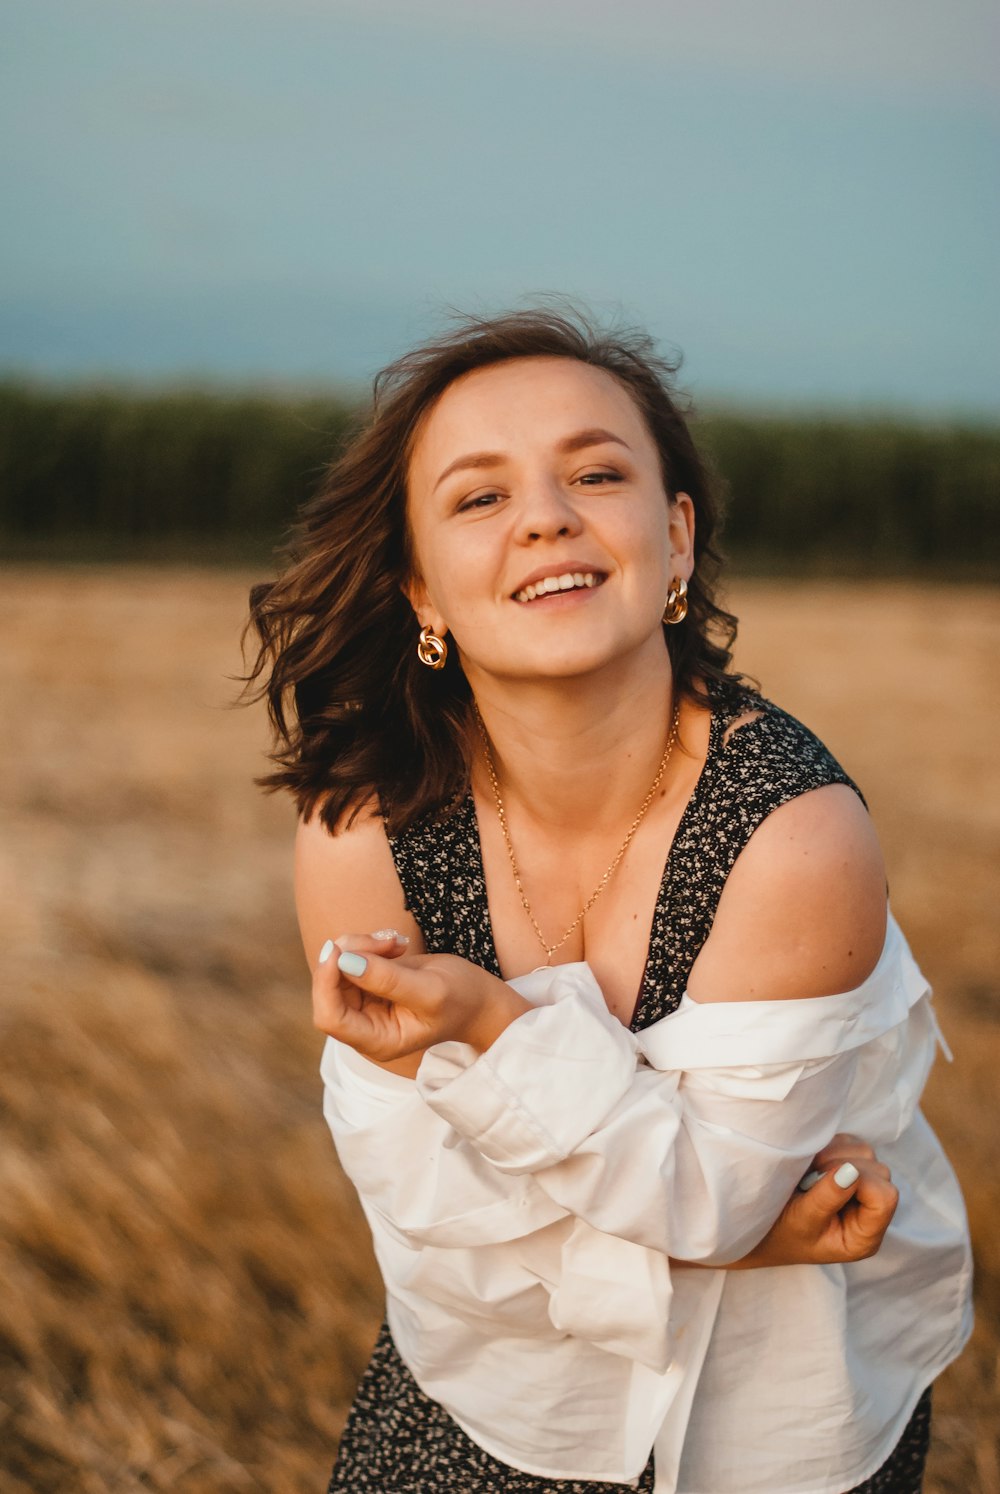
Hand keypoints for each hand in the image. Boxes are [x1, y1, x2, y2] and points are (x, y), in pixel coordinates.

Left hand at [312, 934, 530, 1061]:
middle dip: (350, 956)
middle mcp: (364, 1026)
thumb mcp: (430, 990)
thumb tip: (344, 961)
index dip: (326, 983)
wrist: (478, 998)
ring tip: (395, 941)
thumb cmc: (461, 1000)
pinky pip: (352, 958)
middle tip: (385, 940)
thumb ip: (388, 979)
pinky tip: (394, 944)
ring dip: (362, 945)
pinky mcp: (369, 985)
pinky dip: (368, 944)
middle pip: (331, 988)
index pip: (330, 1017)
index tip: (340, 951)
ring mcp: (365, 1005)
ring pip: (339, 968)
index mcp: (377, 1041)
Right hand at [724, 1134, 898, 1268]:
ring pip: (865, 1152)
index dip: (860, 1180)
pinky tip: (811, 1164)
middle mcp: (868, 1211)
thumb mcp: (801, 1220)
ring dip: (835, 1154)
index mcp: (864, 1235)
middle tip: (811, 1177)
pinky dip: (830, 1146)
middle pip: (878, 1172)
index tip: (824, 1179)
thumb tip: (850, 1170)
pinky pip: (850, 1143)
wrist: (758, 1227)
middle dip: (844, 1165)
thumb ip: (828, 1197)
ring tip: (809, 1172)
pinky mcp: (846, 1168)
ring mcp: (860, 1188)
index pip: (885, 1198)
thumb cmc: (779, 1234)